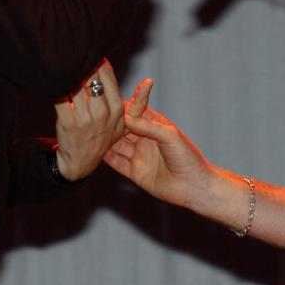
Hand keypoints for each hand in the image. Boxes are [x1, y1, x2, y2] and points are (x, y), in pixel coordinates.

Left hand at [53, 58, 124, 180]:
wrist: (81, 163)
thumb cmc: (99, 137)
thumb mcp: (119, 122)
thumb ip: (118, 96)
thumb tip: (107, 64)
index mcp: (117, 111)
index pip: (108, 77)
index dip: (97, 62)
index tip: (90, 55)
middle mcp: (104, 115)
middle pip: (92, 79)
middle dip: (83, 66)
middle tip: (74, 57)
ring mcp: (86, 120)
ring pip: (76, 86)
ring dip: (70, 75)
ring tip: (64, 67)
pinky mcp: (69, 124)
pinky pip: (61, 98)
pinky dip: (57, 87)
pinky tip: (54, 81)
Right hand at [104, 79, 212, 209]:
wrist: (194, 186)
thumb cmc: (188, 157)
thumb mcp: (170, 136)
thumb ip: (149, 126)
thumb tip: (127, 117)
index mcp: (155, 126)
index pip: (136, 110)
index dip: (125, 104)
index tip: (111, 98)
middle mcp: (145, 139)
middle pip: (122, 127)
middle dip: (110, 121)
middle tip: (95, 114)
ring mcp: (139, 155)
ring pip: (116, 144)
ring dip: (105, 139)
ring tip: (90, 131)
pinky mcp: (135, 172)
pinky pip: (116, 163)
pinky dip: (105, 157)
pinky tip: (93, 151)